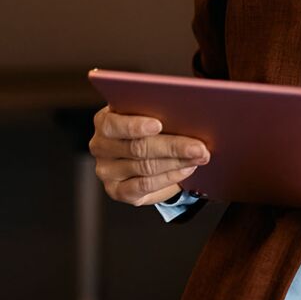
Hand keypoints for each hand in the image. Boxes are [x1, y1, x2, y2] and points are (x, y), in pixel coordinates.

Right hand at [88, 105, 210, 205]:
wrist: (150, 152)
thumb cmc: (153, 127)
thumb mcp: (152, 113)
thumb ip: (160, 109)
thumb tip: (189, 111)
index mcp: (104, 121)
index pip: (113, 124)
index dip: (135, 125)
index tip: (158, 125)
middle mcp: (100, 146)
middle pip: (138, 147)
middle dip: (173, 147)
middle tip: (199, 147)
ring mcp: (106, 171)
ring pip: (145, 167)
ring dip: (177, 163)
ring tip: (200, 156)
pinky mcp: (117, 191)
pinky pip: (145, 186)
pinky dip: (169, 177)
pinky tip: (187, 169)